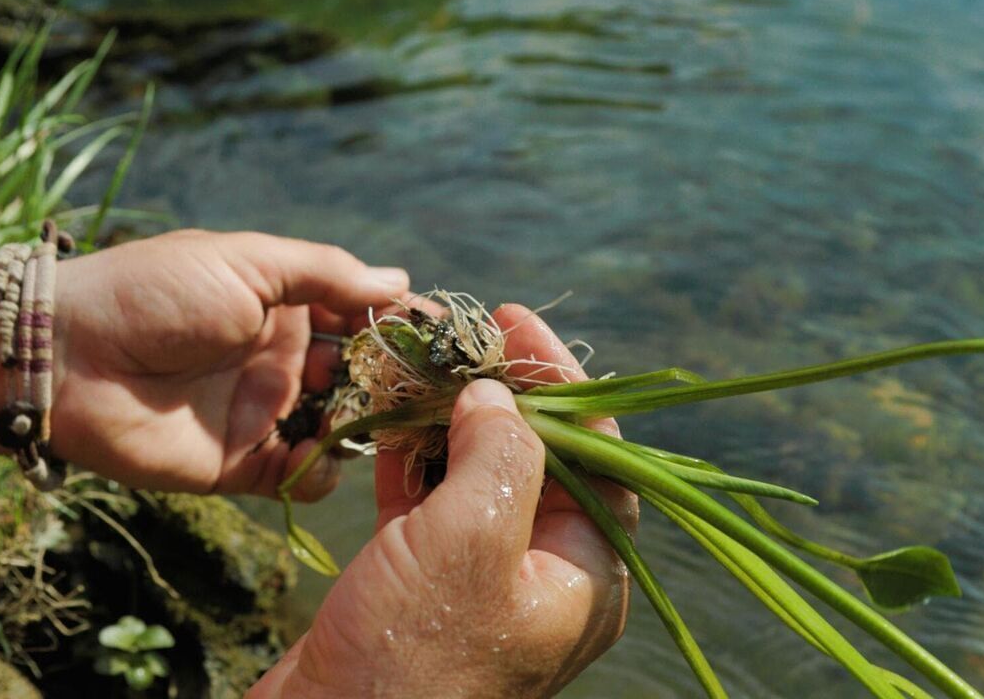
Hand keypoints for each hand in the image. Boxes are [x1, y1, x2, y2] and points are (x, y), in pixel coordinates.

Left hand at [0, 230, 407, 498]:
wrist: (65, 357)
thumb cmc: (155, 292)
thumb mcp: (246, 263)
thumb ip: (327, 274)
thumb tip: (401, 281)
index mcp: (283, 306)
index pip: (359, 316)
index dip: (400, 325)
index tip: (444, 335)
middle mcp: (280, 359)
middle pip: (358, 375)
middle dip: (392, 380)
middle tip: (423, 388)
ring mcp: (261, 412)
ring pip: (337, 428)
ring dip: (363, 424)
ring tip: (374, 419)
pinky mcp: (238, 463)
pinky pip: (296, 475)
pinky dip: (320, 470)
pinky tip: (322, 452)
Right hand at [248, 305, 636, 697]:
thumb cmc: (414, 658)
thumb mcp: (474, 539)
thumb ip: (501, 454)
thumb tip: (498, 396)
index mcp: (586, 572)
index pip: (596, 452)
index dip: (562, 381)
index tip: (515, 324)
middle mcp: (542, 574)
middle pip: (536, 457)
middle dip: (499, 392)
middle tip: (463, 335)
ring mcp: (478, 581)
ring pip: (474, 476)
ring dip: (446, 417)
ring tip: (418, 363)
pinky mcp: (418, 586)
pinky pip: (425, 505)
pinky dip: (407, 458)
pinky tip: (386, 415)